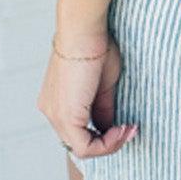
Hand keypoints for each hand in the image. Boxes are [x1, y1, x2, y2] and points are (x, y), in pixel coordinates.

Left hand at [37, 34, 138, 157]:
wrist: (84, 32)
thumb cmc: (95, 48)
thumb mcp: (102, 86)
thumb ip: (102, 109)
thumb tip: (110, 128)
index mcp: (56, 101)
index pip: (79, 131)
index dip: (104, 134)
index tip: (126, 124)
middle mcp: (51, 111)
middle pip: (79, 142)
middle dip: (109, 141)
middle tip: (129, 129)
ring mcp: (55, 115)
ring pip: (81, 148)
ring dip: (110, 143)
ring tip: (127, 129)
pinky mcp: (65, 116)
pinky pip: (85, 146)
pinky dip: (107, 143)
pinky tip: (121, 129)